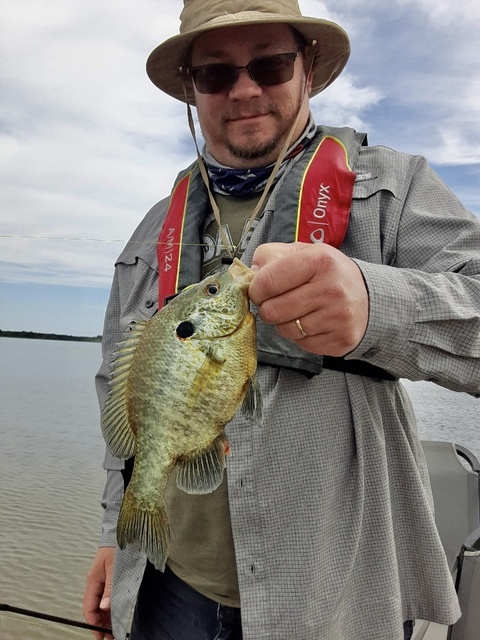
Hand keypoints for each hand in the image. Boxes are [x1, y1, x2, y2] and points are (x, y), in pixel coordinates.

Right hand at [83, 546, 114, 639]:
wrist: (124, 532)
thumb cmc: (117, 547)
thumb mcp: (114, 568)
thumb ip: (109, 588)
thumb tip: (104, 607)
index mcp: (93, 581)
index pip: (89, 608)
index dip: (94, 624)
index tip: (101, 635)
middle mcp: (96, 583)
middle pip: (94, 610)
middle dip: (100, 625)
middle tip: (109, 638)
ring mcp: (102, 582)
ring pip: (101, 606)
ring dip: (106, 619)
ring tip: (113, 631)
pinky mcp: (110, 580)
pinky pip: (107, 599)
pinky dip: (110, 609)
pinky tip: (115, 616)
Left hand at [249, 242, 368, 356]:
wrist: (368, 297)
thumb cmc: (329, 274)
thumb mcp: (304, 252)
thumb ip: (272, 256)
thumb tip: (250, 273)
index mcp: (319, 261)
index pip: (267, 281)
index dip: (255, 289)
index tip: (258, 291)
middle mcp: (331, 289)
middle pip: (273, 310)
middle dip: (268, 308)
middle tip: (278, 302)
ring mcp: (338, 317)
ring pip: (285, 330)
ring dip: (284, 323)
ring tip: (297, 311)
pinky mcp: (341, 339)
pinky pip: (301, 344)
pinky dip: (300, 336)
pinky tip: (312, 323)